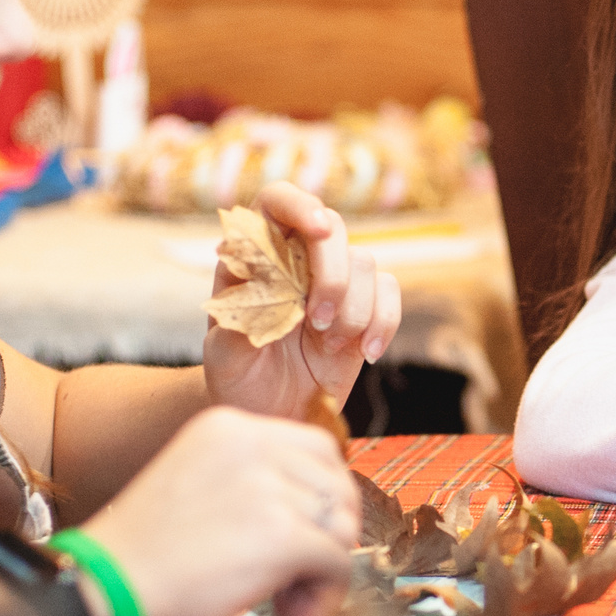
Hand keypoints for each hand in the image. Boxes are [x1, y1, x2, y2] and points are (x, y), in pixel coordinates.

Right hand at [76, 406, 362, 615]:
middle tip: (296, 577)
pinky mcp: (282, 534)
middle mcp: (252, 445)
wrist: (101, 591)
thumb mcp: (194, 486)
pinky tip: (290, 614)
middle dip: (329, 536)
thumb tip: (312, 516)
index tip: (302, 536)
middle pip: (337, 486)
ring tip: (287, 601)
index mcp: (228, 426)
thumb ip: (250, 484)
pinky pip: (337, 563)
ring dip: (324, 570)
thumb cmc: (137, 557)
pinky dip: (323, 595)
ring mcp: (269, 487)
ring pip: (342, 527)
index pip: (316, 449)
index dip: (321, 499)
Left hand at [202, 182, 403, 419]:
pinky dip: (383, 323)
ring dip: (353, 308)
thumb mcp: (225, 355)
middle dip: (332, 274)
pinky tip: (366, 352)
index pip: (276, 202)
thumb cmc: (239, 378)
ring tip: (329, 345)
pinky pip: (390, 293)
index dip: (298, 204)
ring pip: (365, 263)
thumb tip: (258, 280)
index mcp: (256, 255)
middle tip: (317, 321)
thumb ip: (238, 318)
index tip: (318, 229)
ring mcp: (335, 282)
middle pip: (332, 227)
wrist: (269, 413)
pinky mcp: (366, 307)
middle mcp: (298, 259)